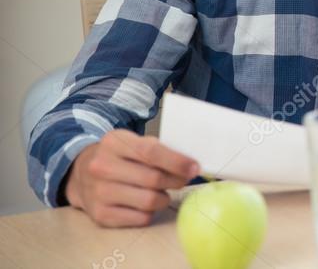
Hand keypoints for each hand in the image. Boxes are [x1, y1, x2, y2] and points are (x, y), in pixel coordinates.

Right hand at [65, 129, 199, 226]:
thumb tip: (190, 166)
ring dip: (164, 198)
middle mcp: (102, 167)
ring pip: (149, 201)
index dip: (177, 161)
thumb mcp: (134, 142)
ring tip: (162, 192)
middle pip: (153, 179)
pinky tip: (147, 204)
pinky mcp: (100, 215)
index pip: (151, 152)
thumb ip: (159, 150)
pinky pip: (140, 218)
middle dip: (176, 181)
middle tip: (182, 180)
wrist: (80, 174)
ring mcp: (98, 193)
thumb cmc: (119, 156)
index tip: (195, 168)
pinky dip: (151, 212)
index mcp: (114, 142)